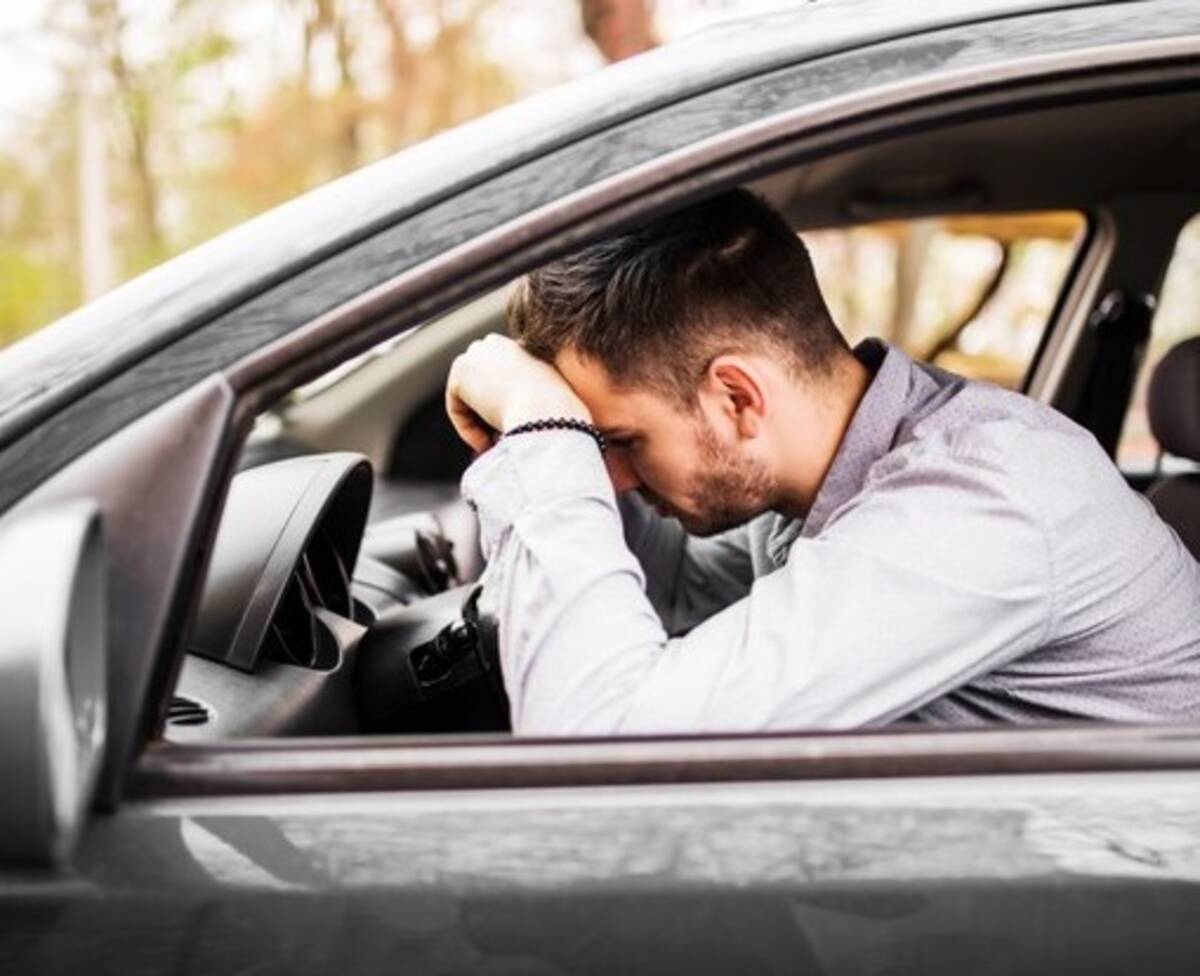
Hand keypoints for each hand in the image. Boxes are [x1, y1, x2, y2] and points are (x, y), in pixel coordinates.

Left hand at [445, 334, 590, 452]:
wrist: (549, 412)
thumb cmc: (560, 415)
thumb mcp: (553, 402)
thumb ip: (535, 400)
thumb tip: (519, 419)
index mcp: (523, 344)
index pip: (501, 378)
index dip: (504, 407)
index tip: (514, 429)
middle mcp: (497, 343)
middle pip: (480, 385)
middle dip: (485, 412)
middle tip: (497, 440)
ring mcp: (476, 354)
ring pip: (468, 397)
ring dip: (478, 423)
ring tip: (495, 445)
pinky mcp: (460, 372)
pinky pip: (457, 407)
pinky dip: (468, 429)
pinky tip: (486, 442)